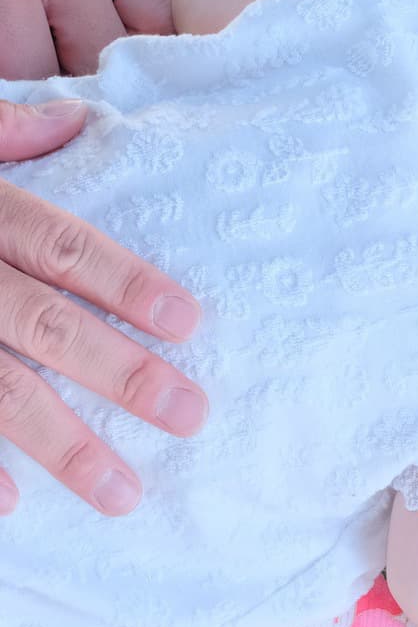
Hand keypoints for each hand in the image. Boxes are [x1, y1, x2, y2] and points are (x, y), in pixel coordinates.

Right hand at [0, 102, 206, 515]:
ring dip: (58, 444)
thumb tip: (75, 119)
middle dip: (119, 373)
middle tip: (189, 414)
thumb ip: (1, 130)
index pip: (62, 246)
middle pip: (43, 324)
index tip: (187, 323)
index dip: (125, 282)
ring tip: (121, 493)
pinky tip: (11, 506)